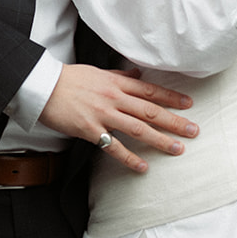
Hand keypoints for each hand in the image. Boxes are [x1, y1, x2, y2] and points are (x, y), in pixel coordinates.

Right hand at [40, 65, 197, 173]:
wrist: (42, 85)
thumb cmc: (69, 78)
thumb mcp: (97, 71)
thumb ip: (118, 75)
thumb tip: (136, 74)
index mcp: (117, 83)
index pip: (150, 91)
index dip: (171, 98)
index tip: (189, 104)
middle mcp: (114, 98)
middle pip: (151, 111)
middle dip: (175, 121)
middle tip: (194, 131)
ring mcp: (103, 115)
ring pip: (138, 128)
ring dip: (160, 140)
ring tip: (178, 149)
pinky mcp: (90, 130)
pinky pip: (114, 146)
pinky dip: (130, 157)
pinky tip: (143, 166)